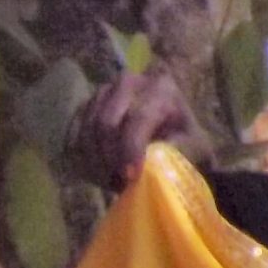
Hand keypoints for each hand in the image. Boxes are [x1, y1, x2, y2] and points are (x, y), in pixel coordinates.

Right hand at [75, 72, 195, 193]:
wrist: (170, 130)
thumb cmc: (185, 140)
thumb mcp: (194, 146)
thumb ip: (178, 152)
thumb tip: (152, 163)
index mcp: (159, 88)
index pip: (137, 118)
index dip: (130, 150)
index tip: (131, 177)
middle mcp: (128, 83)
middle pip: (105, 124)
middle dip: (110, 160)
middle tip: (120, 184)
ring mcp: (103, 93)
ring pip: (86, 131)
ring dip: (95, 163)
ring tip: (112, 182)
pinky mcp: (85, 107)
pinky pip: (73, 136)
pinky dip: (82, 160)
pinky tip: (98, 174)